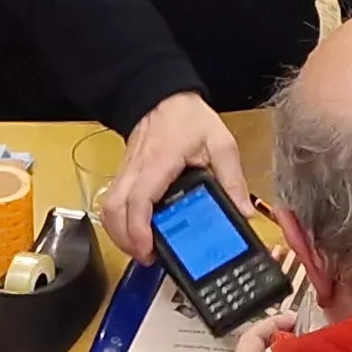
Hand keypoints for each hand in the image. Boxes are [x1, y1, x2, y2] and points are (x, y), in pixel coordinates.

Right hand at [102, 93, 249, 266]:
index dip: (139, 230)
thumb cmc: (189, 118)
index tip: (149, 250)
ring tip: (141, 249)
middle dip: (125, 240)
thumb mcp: (221, 144)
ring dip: (119, 233)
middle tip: (147, 257)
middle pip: (114, 211)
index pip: (139, 201)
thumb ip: (233, 179)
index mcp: (159, 164)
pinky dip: (119, 221)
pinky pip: (113, 202)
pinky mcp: (125, 174)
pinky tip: (137, 232)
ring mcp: (126, 172)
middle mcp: (136, 170)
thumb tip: (243, 212)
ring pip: (108, 209)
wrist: (163, 95)